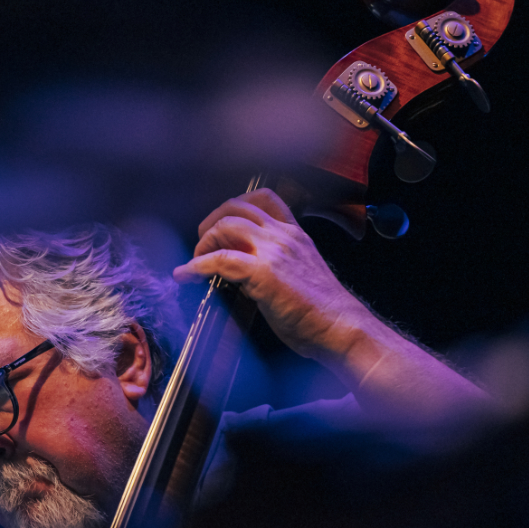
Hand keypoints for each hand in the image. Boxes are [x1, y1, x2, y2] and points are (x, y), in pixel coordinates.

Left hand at [171, 189, 369, 365]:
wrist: (342, 328)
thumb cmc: (323, 312)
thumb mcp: (301, 275)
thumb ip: (275, 265)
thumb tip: (242, 273)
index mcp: (295, 235)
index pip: (264, 199)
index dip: (236, 206)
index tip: (221, 224)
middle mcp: (284, 236)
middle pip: (237, 207)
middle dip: (211, 221)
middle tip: (202, 242)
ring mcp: (274, 252)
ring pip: (226, 226)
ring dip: (204, 242)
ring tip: (196, 260)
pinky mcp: (263, 273)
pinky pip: (219, 260)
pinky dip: (196, 266)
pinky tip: (186, 276)